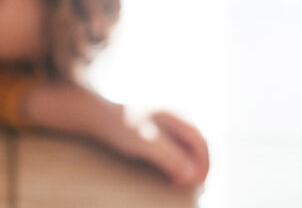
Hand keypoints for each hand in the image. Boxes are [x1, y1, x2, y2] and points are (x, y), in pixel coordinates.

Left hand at [95, 109, 209, 185]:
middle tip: (188, 186)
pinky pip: (181, 147)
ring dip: (191, 166)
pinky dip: (181, 162)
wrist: (100, 115)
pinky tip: (173, 172)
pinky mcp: (165, 129)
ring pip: (191, 148)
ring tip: (181, 181)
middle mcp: (180, 116)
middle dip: (198, 167)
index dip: (201, 165)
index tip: (192, 183)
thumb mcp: (146, 143)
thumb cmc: (121, 127)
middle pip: (200, 146)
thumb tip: (192, 174)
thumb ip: (170, 157)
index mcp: (179, 115)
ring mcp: (173, 122)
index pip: (201, 144)